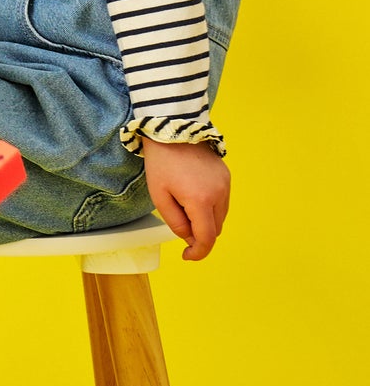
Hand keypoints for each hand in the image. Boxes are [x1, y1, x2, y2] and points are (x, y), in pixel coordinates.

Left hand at [140, 137, 230, 260]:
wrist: (172, 129)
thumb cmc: (161, 161)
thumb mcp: (159, 196)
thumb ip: (175, 222)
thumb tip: (189, 238)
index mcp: (200, 201)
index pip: (207, 238)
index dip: (198, 252)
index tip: (187, 256)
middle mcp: (219, 194)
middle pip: (215, 229)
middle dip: (198, 233)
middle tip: (178, 221)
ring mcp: (226, 184)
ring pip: (220, 216)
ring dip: (205, 220)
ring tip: (183, 203)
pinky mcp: (226, 176)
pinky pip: (222, 201)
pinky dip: (210, 206)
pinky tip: (192, 193)